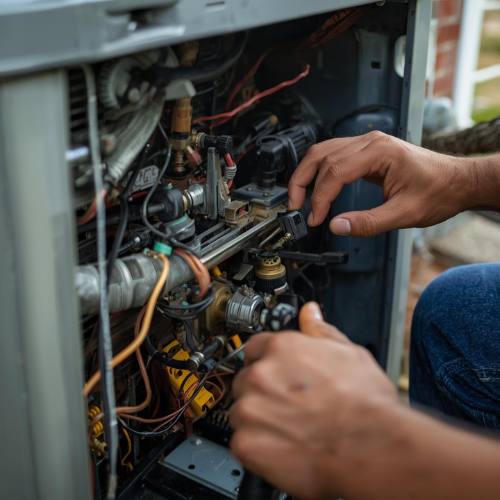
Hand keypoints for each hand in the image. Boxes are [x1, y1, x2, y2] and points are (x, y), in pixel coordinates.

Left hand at [229, 302, 401, 499]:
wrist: (374, 447)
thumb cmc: (365, 403)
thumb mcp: (348, 352)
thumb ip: (319, 331)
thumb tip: (310, 313)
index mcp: (280, 348)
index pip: (254, 347)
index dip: (267, 362)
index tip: (276, 374)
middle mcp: (260, 375)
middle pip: (246, 380)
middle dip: (263, 391)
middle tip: (289, 404)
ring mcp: (251, 409)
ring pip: (241, 411)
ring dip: (258, 419)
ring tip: (290, 428)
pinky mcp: (248, 444)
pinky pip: (242, 442)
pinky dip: (258, 447)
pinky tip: (285, 447)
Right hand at [288, 131, 487, 236]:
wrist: (458, 181)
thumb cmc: (439, 192)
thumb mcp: (404, 214)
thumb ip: (368, 222)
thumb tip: (336, 226)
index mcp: (380, 151)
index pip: (335, 171)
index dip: (319, 198)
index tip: (315, 219)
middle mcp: (370, 141)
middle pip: (321, 156)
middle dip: (302, 182)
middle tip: (294, 207)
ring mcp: (367, 143)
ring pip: (323, 152)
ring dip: (307, 175)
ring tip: (298, 199)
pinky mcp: (367, 151)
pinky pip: (334, 155)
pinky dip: (320, 172)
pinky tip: (316, 188)